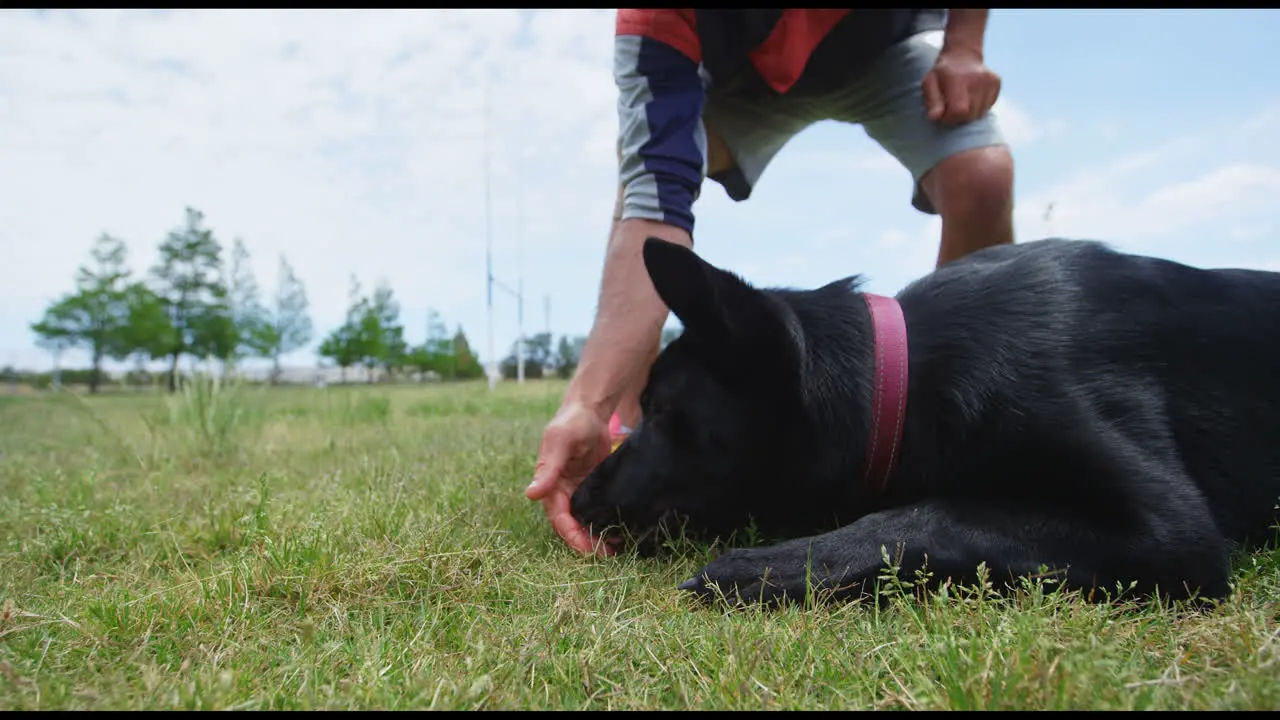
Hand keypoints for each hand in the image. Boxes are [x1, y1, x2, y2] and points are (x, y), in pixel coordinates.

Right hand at [526, 400, 614, 555]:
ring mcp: (578, 491)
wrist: (591, 411)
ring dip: (595, 536)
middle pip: (571, 525)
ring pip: (584, 521)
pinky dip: (605, 522)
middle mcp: (562, 492)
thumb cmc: (571, 422)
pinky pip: (597, 510)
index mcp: (550, 485)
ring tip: (614, 550)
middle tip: (605, 555)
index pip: (558, 517)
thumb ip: (548, 467)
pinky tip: (619, 531)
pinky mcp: (592, 488)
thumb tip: (531, 493)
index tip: (586, 548)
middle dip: (585, 542)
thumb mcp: (559, 442)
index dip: (571, 534)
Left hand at [922, 46, 1001, 125]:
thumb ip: (932, 100)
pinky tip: (971, 97)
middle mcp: (978, 79)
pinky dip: (978, 108)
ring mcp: (990, 81)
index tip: (944, 114)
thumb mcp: (929, 83)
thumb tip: (934, 117)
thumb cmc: (942, 73)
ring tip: (961, 101)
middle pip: (970, 115)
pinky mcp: (997, 84)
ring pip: (980, 113)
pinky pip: (987, 107)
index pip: (959, 111)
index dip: (949, 118)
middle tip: (951, 107)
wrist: (962, 55)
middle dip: (958, 117)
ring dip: (969, 113)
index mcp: (959, 78)